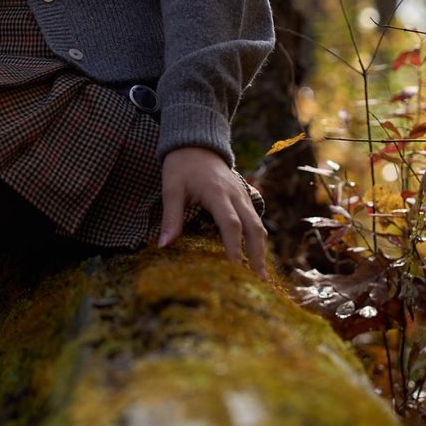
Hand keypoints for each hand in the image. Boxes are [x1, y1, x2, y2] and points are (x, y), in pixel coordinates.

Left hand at [157, 145, 267, 279]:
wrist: (196, 142)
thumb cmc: (181, 166)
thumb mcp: (171, 188)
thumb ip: (171, 217)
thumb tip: (164, 246)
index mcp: (217, 193)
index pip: (230, 224)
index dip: (234, 248)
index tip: (234, 271)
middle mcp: (235, 195)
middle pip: (253, 228)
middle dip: (256, 256)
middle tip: (258, 282)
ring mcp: (242, 195)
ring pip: (258, 225)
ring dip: (261, 251)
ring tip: (261, 277)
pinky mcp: (244, 197)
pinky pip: (256, 220)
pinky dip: (258, 240)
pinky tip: (256, 258)